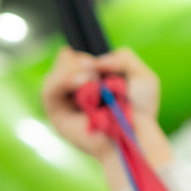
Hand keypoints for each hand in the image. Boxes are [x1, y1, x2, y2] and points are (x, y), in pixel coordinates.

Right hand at [41, 46, 172, 190]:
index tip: (96, 63)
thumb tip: (95, 62)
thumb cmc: (140, 110)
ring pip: (52, 76)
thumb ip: (123, 58)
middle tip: (95, 72)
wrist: (137, 133)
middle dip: (77, 61)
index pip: (72, 58)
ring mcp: (65, 104)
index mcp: (92, 80)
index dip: (80, 56)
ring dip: (70, 70)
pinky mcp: (57, 116)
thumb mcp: (142, 76)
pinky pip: (48, 92)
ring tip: (91, 78)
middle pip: (60, 64)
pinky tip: (82, 82)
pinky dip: (62, 81)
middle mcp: (75, 92)